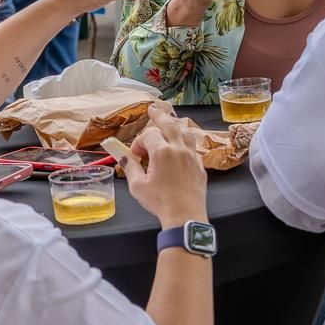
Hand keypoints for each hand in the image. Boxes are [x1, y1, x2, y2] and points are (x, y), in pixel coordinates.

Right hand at [123, 105, 207, 228]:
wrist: (185, 215)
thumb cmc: (161, 202)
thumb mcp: (138, 186)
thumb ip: (130, 167)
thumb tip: (124, 158)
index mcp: (163, 152)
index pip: (148, 135)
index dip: (139, 143)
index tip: (135, 156)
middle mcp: (179, 149)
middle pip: (169, 124)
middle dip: (159, 115)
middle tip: (153, 110)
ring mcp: (192, 156)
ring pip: (185, 132)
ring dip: (175, 126)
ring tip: (170, 122)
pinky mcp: (199, 166)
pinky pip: (193, 146)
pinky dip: (185, 141)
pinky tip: (181, 144)